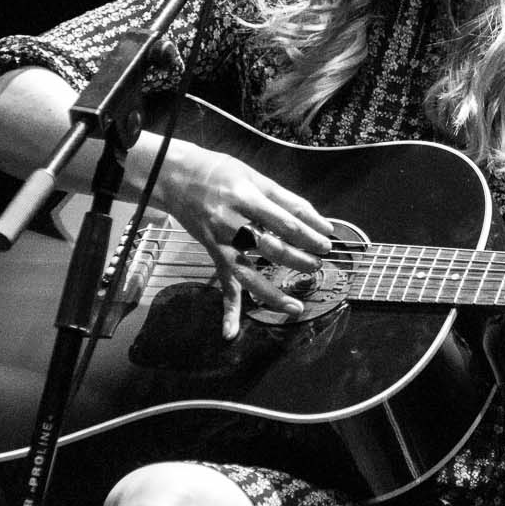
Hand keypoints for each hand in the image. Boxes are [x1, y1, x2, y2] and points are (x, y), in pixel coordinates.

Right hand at [157, 142, 333, 338]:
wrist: (176, 176)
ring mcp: (221, 239)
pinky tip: (230, 332)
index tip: (328, 241)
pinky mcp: (213, 251)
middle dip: (299, 259)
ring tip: (295, 305)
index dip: (311, 233)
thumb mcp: (255, 176)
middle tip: (318, 264)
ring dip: (272, 292)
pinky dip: (227, 309)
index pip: (287, 220)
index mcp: (248, 196)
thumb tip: (319, 222)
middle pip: (272, 247)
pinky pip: (222, 282)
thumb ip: (286, 200)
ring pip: (249, 272)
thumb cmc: (221, 173)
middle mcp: (232, 220)